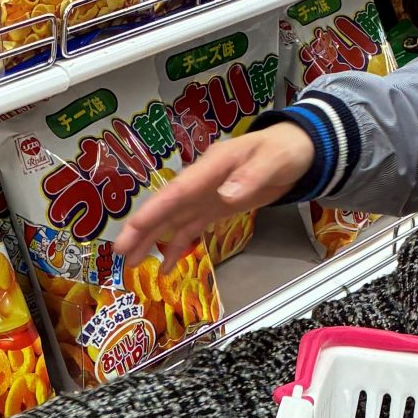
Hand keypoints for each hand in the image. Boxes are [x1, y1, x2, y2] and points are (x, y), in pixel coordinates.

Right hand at [118, 121, 316, 268]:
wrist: (296, 150)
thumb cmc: (284, 150)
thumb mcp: (273, 160)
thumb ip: (251, 177)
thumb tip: (225, 196)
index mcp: (210, 167)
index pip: (176, 192)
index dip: (154, 211)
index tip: (133, 229)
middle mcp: (201, 182)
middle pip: (166, 208)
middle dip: (141, 230)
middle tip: (121, 252)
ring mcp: (205, 196)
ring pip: (172, 221)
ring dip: (152, 241)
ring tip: (131, 263)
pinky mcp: (213, 209)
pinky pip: (190, 229)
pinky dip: (177, 248)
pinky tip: (166, 268)